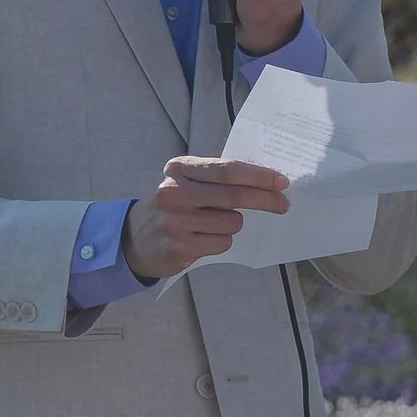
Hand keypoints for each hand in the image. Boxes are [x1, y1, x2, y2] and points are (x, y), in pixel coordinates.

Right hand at [124, 156, 290, 281]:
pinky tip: (202, 239)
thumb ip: (218, 179)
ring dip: (233, 225)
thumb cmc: (172, 207)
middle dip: (265, 200)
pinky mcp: (179, 247)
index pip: (227, 170)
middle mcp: (174, 192)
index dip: (259, 176)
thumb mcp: (186, 183)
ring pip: (232, 223)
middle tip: (283, 204)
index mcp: (179, 169)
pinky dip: (221, 241)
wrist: (133, 240)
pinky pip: (222, 243)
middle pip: (234, 196)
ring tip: (211, 225)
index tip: (282, 182)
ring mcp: (175, 221)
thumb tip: (266, 182)